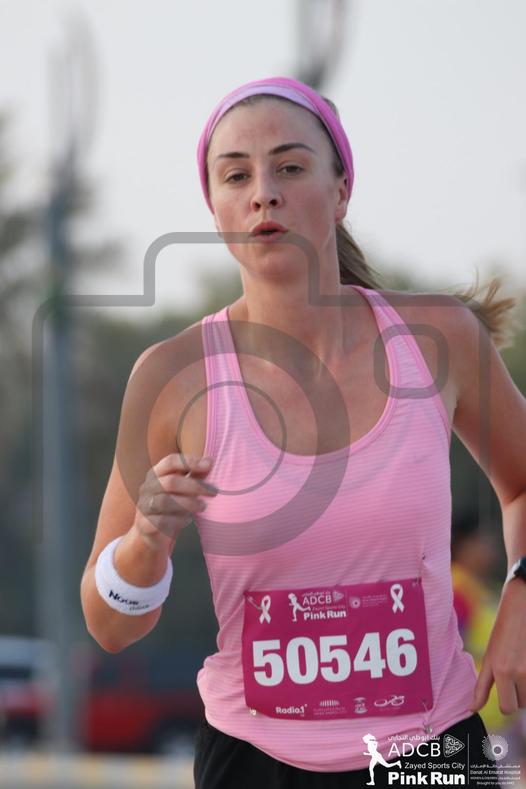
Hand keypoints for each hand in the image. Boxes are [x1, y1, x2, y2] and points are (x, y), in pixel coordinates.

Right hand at [134, 453, 216, 550]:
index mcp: (156, 474)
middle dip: (195, 486)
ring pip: (165, 501)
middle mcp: (147, 487)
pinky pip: (162, 521)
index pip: (170, 461)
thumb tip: (210, 460)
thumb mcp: (184, 488)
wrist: (152, 533)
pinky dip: (179, 520)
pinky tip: (187, 520)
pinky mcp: (144, 524)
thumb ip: (195, 474)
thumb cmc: (171, 505)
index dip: (189, 461)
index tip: (209, 465)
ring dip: (188, 504)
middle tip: (213, 492)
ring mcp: (144, 505)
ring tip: (202, 506)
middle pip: (170, 482)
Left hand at [471, 578, 525, 714]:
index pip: (507, 708)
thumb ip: (482, 686)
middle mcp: (519, 672)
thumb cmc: (504, 632)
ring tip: (523, 664)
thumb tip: (471, 709)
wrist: (522, 607)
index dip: (507, 702)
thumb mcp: (489, 656)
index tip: (506, 689)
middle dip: (519, 694)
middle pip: (522, 704)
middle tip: (515, 672)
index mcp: (501, 670)